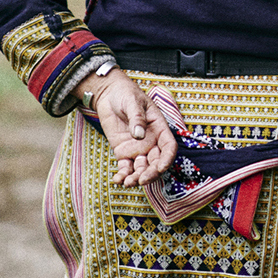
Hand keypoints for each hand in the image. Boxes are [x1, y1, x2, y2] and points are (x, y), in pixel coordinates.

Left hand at [80, 69, 174, 185]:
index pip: (168, 147)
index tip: (161, 167)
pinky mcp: (123, 152)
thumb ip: (137, 118)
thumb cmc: (126, 94)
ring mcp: (137, 148)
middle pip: (156, 162)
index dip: (167, 158)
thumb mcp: (133, 102)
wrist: (109, 94)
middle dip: (151, 173)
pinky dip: (123, 175)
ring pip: (141, 168)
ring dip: (137, 178)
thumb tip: (139, 135)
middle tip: (142, 180)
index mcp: (159, 128)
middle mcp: (151, 142)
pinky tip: (118, 180)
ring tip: (127, 183)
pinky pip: (125, 167)